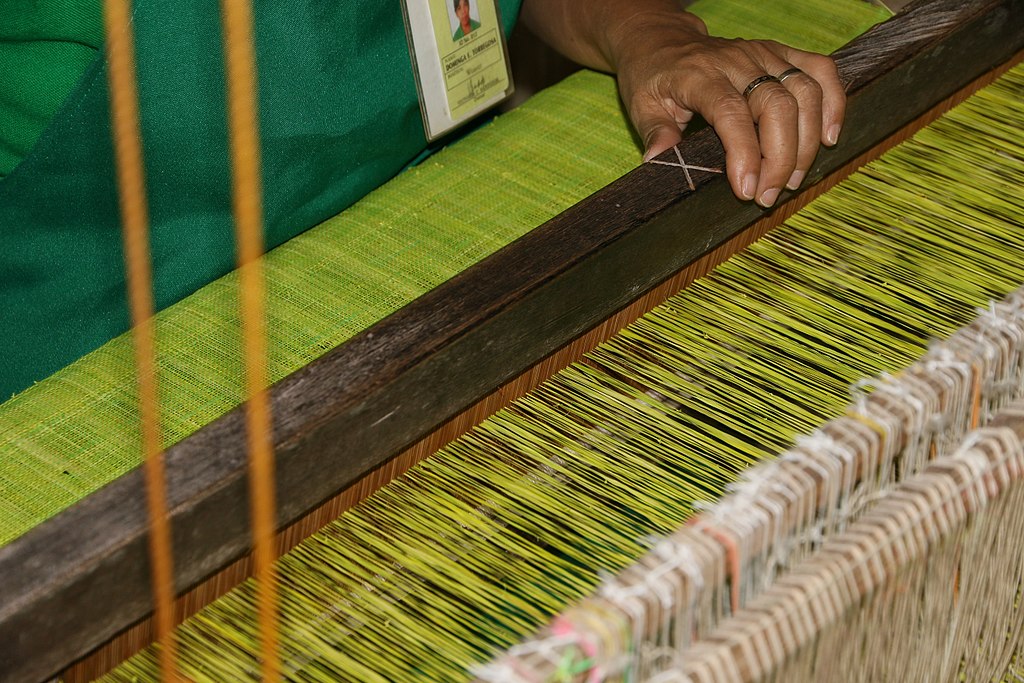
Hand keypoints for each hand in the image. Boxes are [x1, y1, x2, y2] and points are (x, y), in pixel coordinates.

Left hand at [613, 11, 844, 205]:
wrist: (664, 40)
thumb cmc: (653, 77)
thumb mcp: (642, 105)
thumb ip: (655, 132)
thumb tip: (659, 160)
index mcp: (700, 74)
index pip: (731, 113)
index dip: (745, 153)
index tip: (747, 190)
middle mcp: (738, 61)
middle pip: (777, 105)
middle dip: (780, 158)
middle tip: (769, 195)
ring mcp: (764, 54)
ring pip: (804, 91)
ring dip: (806, 141)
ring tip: (792, 179)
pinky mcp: (783, 53)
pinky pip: (821, 70)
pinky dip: (833, 103)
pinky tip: (828, 138)